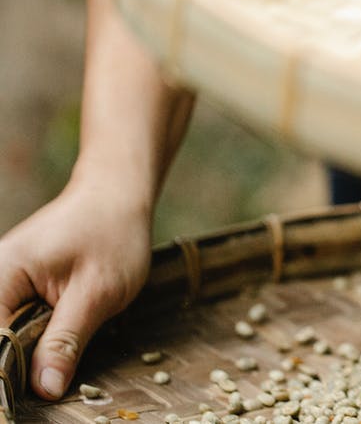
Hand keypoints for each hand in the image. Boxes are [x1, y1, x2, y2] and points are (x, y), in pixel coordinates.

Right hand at [0, 181, 150, 399]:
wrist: (117, 196)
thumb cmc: (112, 235)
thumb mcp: (96, 293)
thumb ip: (65, 341)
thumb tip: (45, 389)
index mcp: (0, 277)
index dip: (7, 374)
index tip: (28, 396)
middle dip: (18, 365)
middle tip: (52, 376)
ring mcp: (2, 283)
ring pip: (5, 336)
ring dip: (26, 353)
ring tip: (56, 357)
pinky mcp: (15, 288)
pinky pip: (14, 323)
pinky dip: (31, 338)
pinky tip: (52, 345)